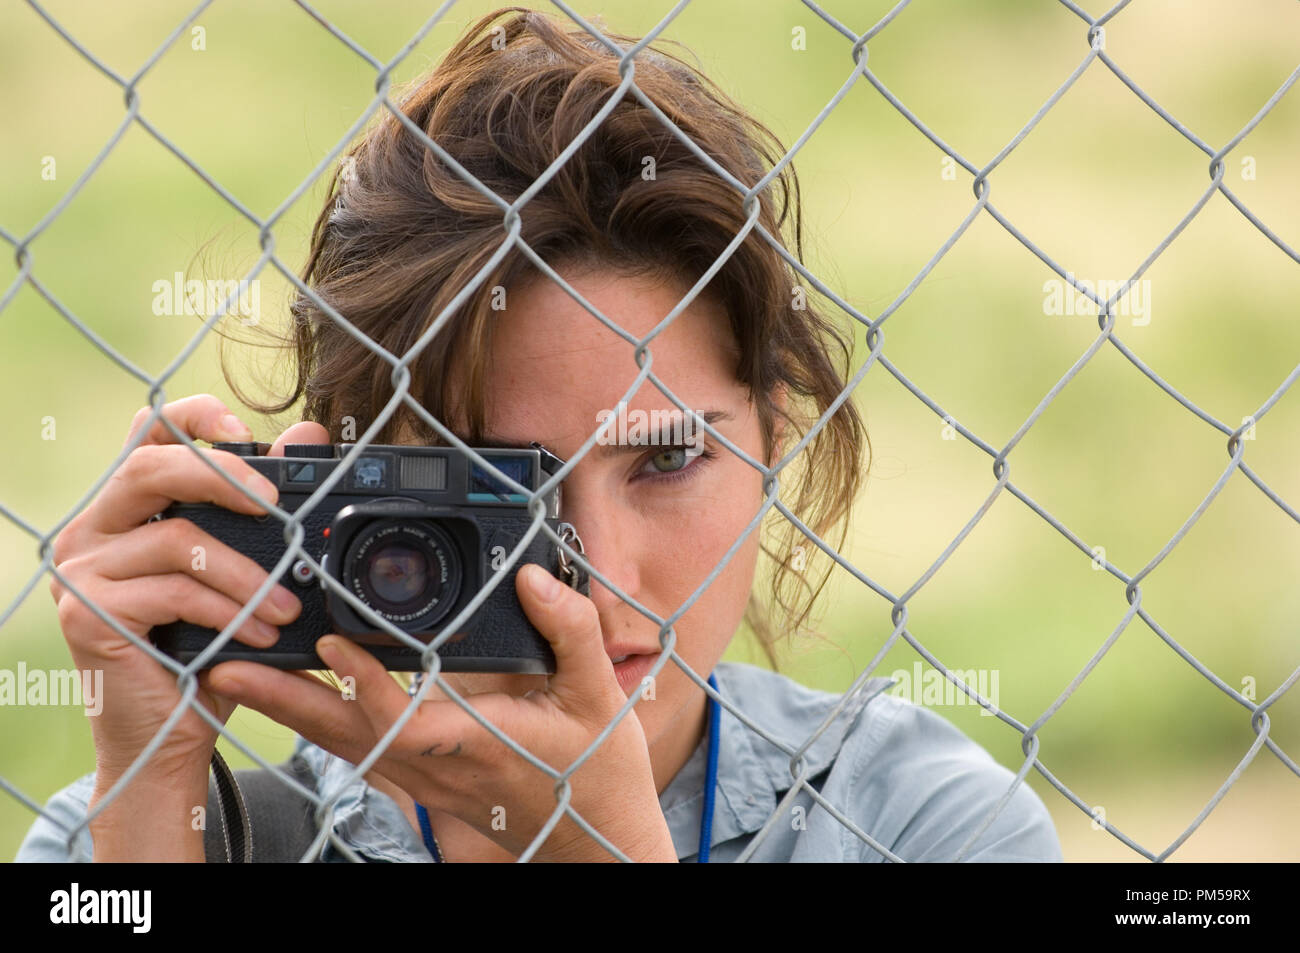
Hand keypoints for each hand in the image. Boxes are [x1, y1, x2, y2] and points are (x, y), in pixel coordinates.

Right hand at [47, 394, 324, 856]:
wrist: (169, 737)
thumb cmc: (207, 651)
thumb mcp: (242, 572)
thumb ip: (264, 507)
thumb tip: (306, 435)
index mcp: (127, 509)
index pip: (146, 433)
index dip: (191, 416)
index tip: (240, 426)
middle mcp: (93, 530)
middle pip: (151, 466)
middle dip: (224, 476)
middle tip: (276, 506)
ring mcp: (83, 571)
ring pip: (177, 538)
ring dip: (248, 575)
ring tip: (286, 607)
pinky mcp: (88, 614)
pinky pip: (173, 592)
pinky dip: (228, 612)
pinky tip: (256, 636)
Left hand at [206, 562, 678, 861]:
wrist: (592, 837)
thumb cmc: (597, 771)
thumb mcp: (599, 695)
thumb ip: (570, 630)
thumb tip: (533, 579)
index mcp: (479, 743)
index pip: (405, 720)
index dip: (364, 686)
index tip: (331, 644)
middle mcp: (438, 765)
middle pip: (346, 735)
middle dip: (283, 700)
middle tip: (226, 665)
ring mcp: (423, 777)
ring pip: (341, 745)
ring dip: (287, 708)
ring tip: (235, 671)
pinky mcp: (419, 778)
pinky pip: (355, 750)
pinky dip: (315, 720)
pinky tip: (289, 694)